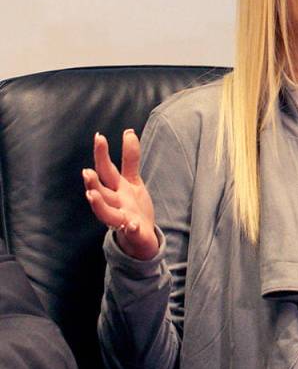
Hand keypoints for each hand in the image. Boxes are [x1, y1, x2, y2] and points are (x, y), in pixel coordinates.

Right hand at [83, 129, 158, 259]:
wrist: (140, 238)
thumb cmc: (131, 206)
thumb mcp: (132, 180)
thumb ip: (130, 158)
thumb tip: (128, 131)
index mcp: (115, 188)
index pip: (106, 169)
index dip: (102, 154)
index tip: (99, 137)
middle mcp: (115, 202)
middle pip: (101, 190)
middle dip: (92, 181)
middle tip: (86, 171)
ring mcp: (122, 218)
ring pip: (107, 213)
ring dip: (99, 205)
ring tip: (91, 195)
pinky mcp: (134, 232)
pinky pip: (131, 231)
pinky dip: (131, 228)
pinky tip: (133, 225)